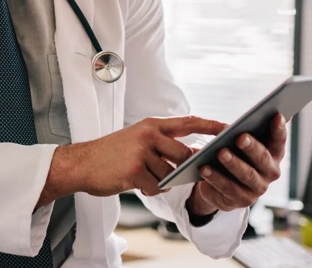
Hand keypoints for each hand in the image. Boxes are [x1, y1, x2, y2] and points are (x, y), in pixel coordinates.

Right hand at [39, 115, 226, 206]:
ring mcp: (141, 152)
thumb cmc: (112, 153)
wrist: (82, 163)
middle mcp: (148, 135)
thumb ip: (163, 143)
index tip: (229, 127)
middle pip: (183, 154)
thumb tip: (191, 154)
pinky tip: (136, 183)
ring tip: (141, 175)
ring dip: (160, 180)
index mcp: (151, 124)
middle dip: (181, 167)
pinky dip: (150, 189)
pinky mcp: (135, 170)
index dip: (211, 124)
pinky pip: (157, 186)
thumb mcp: (137, 138)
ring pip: (170, 173)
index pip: (188, 122)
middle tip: (168, 171)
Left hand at [186, 113, 286, 217]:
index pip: (279, 140)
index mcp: (274, 154)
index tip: (276, 115)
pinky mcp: (243, 200)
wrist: (221, 185)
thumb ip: (253, 128)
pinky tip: (204, 167)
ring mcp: (258, 188)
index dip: (279, 129)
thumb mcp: (243, 141)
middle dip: (251, 147)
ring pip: (246, 174)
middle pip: (262, 158)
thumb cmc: (235, 155)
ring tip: (220, 152)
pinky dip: (215, 177)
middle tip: (239, 137)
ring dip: (233, 163)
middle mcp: (271, 172)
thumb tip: (262, 109)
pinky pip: (228, 188)